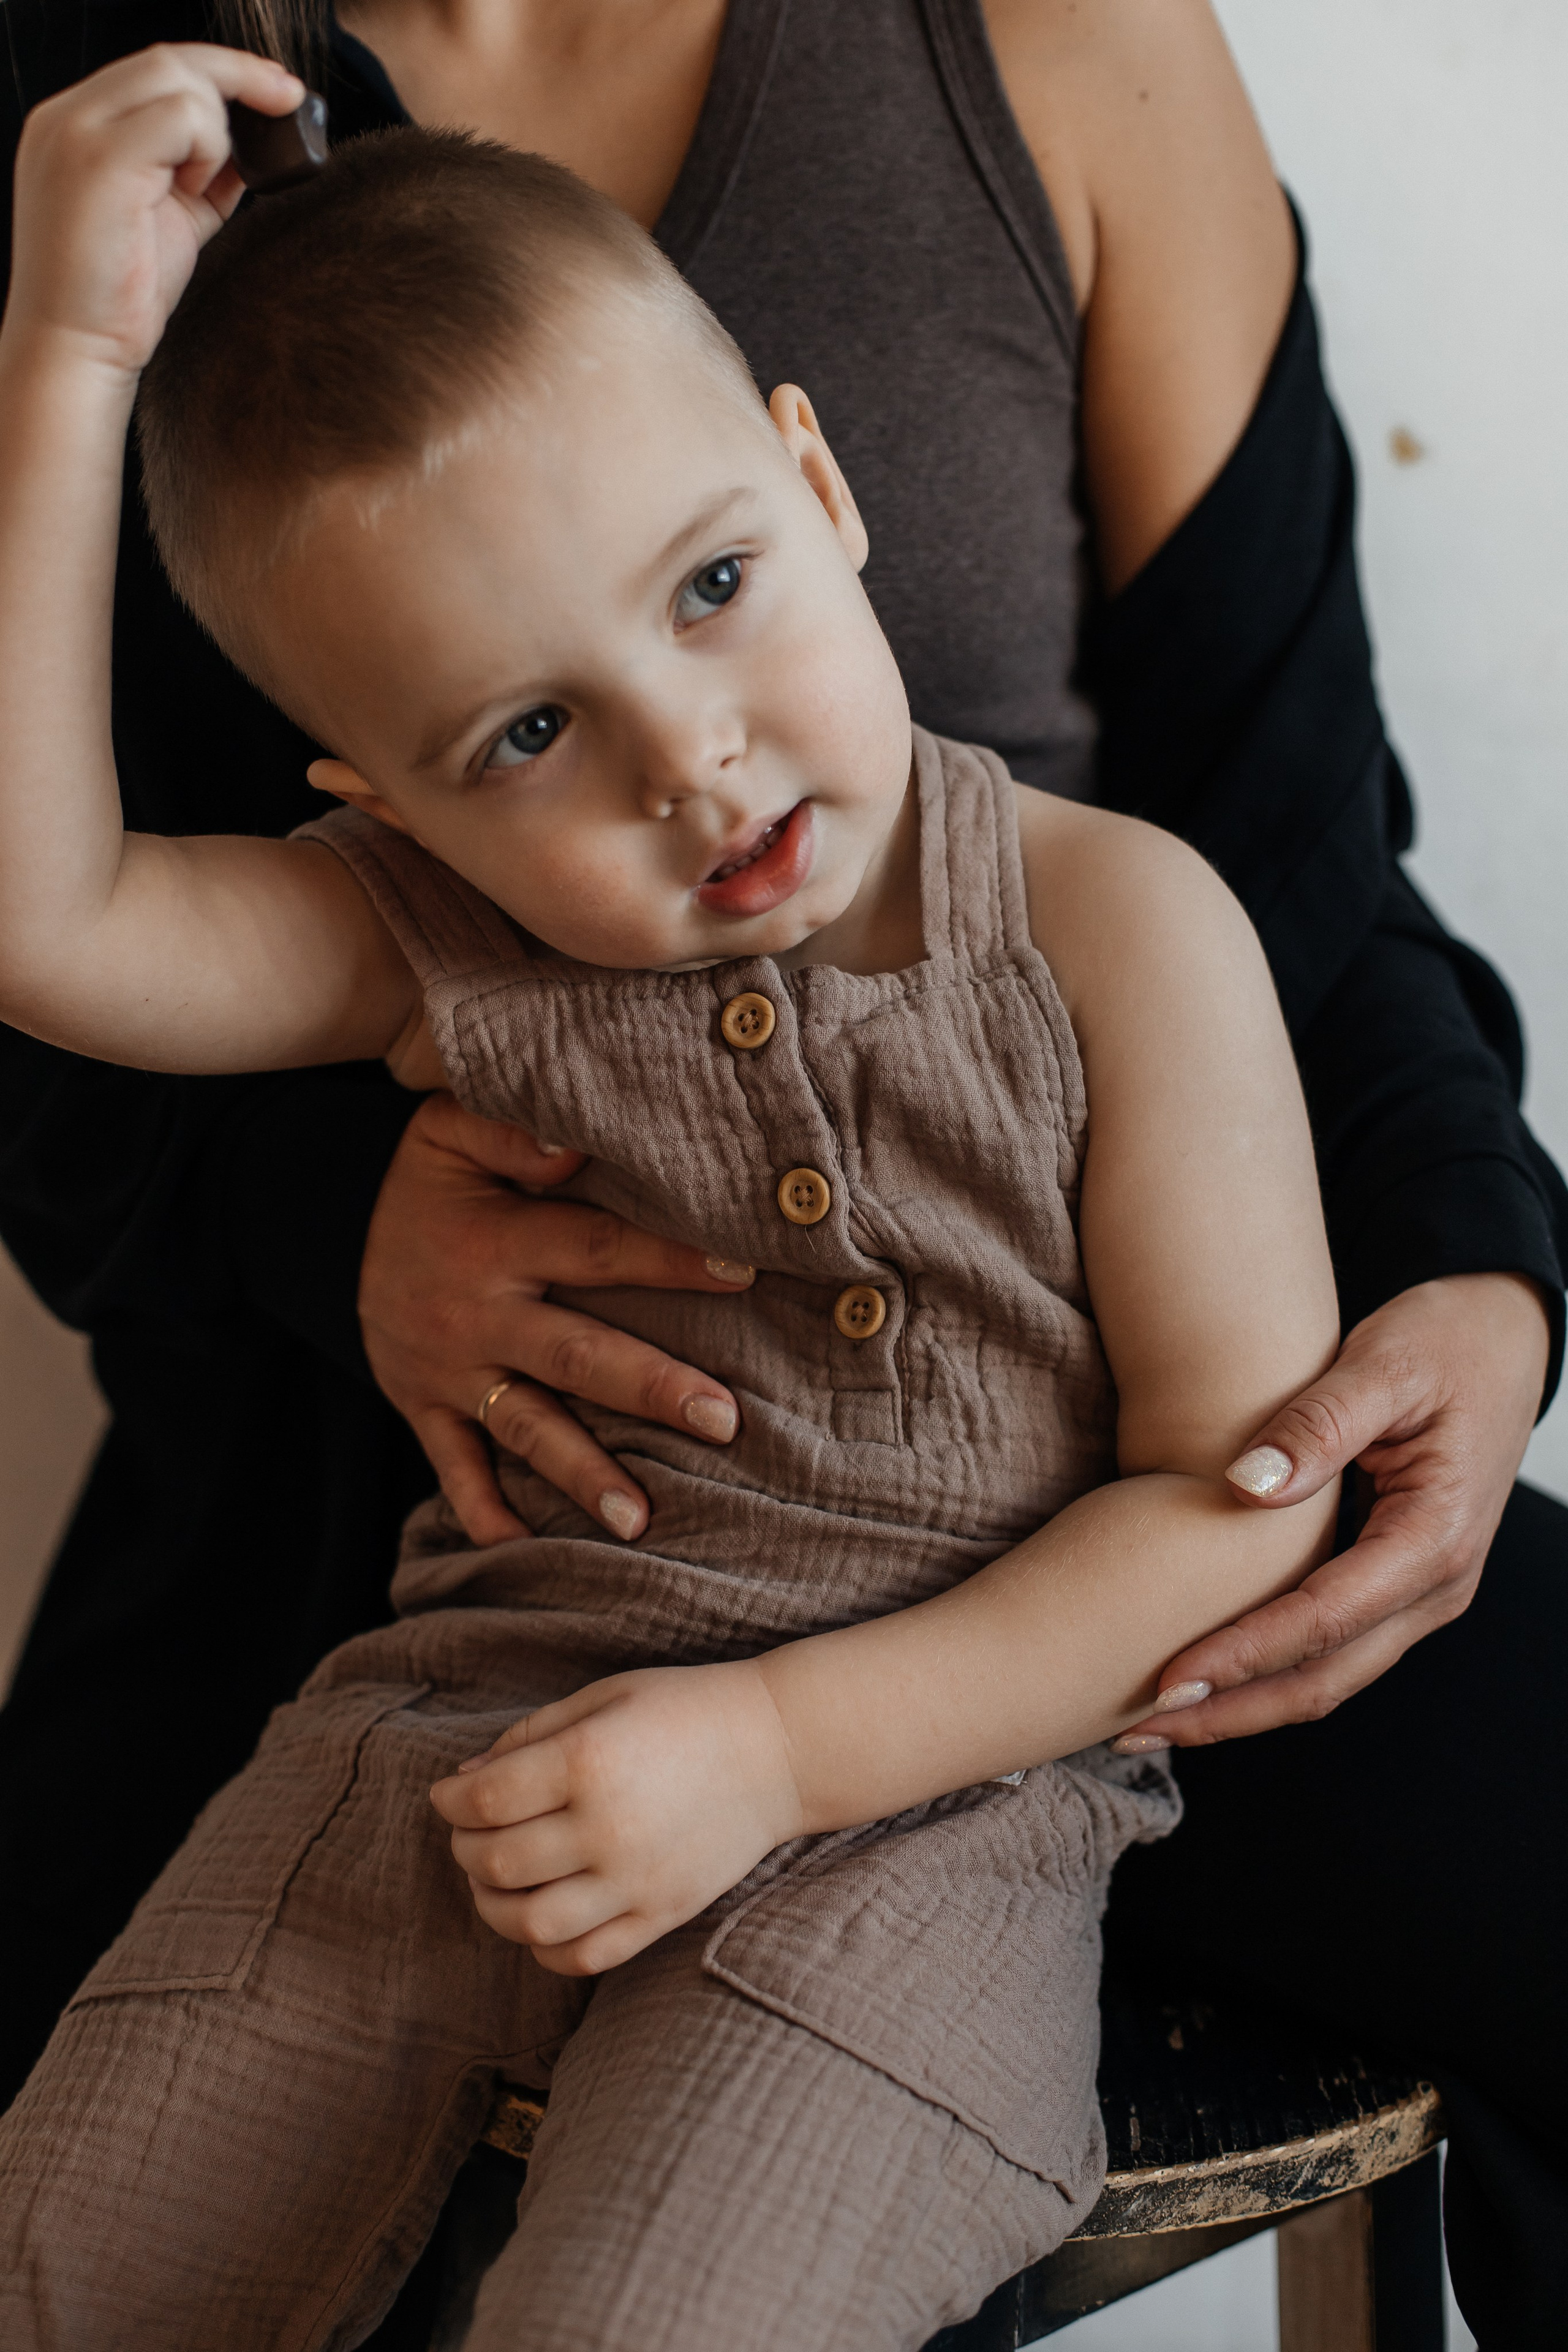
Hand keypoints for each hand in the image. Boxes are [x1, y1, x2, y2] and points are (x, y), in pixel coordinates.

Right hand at [6, 45, 302, 376]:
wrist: (78, 348)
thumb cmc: (122, 296)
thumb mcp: (171, 216)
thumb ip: (200, 173)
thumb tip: (253, 146)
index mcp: (76, 125)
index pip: (154, 68)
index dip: (222, 70)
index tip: (278, 89)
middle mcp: (67, 116)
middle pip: (169, 60)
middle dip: (241, 77)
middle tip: (291, 102)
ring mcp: (78, 131)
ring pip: (180, 81)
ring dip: (216, 134)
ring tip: (198, 189)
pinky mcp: (100, 158)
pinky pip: (183, 117)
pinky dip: (208, 149)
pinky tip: (194, 191)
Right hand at [360, 1092, 755, 1547]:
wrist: (322, 1228)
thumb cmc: (428, 1178)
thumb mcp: (448, 1130)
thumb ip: (508, 1129)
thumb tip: (568, 1143)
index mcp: (496, 1242)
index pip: (597, 1249)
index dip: (669, 1259)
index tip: (742, 1271)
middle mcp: (476, 1315)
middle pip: (575, 1356)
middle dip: (649, 1390)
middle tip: (722, 1420)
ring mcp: (449, 1372)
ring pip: (525, 1427)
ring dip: (582, 1474)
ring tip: (639, 1520)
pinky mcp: (423, 1407)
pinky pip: (454, 1467)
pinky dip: (484, 1509)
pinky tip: (525, 1547)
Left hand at [430, 1663, 801, 1974]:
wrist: (778, 1750)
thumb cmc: (683, 1710)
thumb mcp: (603, 1698)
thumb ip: (529, 1736)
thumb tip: (463, 1780)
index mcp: (590, 1761)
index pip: (484, 1800)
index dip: (449, 1801)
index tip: (448, 1795)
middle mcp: (609, 1828)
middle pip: (497, 1863)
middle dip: (464, 1849)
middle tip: (469, 1833)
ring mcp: (637, 1881)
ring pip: (530, 1923)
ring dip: (493, 1905)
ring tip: (496, 1879)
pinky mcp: (662, 1915)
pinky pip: (583, 1957)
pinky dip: (544, 1947)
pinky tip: (542, 1914)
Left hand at [1116, 1274, 1551, 1748]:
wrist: (1502, 1338)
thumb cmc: (1445, 1342)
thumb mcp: (1383, 1362)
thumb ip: (1319, 1423)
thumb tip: (1246, 1486)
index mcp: (1434, 1537)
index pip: (1326, 1620)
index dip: (1243, 1655)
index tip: (1168, 1679)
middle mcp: (1435, 1586)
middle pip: (1326, 1679)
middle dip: (1230, 1711)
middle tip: (1134, 1728)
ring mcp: (1419, 1594)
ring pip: (1328, 1678)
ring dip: (1243, 1706)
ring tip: (1151, 1722)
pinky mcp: (1395, 1585)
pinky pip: (1331, 1649)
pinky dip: (1267, 1673)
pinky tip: (1206, 1678)